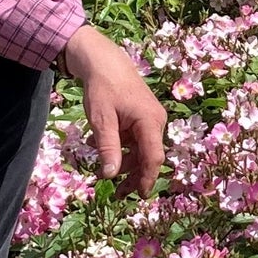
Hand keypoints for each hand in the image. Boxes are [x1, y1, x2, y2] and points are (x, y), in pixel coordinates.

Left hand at [59, 23, 167, 196]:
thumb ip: (108, 148)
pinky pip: (136, 140)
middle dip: (134, 176)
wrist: (103, 60)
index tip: (140, 197)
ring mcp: (150, 119)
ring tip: (104, 173)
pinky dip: (122, 149)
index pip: (153, 158)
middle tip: (117, 193)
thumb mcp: (101, 120)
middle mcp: (156, 121)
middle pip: (148, 156)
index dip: (147, 179)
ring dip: (125, 163)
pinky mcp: (142, 117)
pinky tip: (103, 150)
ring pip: (141, 150)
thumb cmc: (102, 88)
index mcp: (150, 122)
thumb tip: (110, 175)